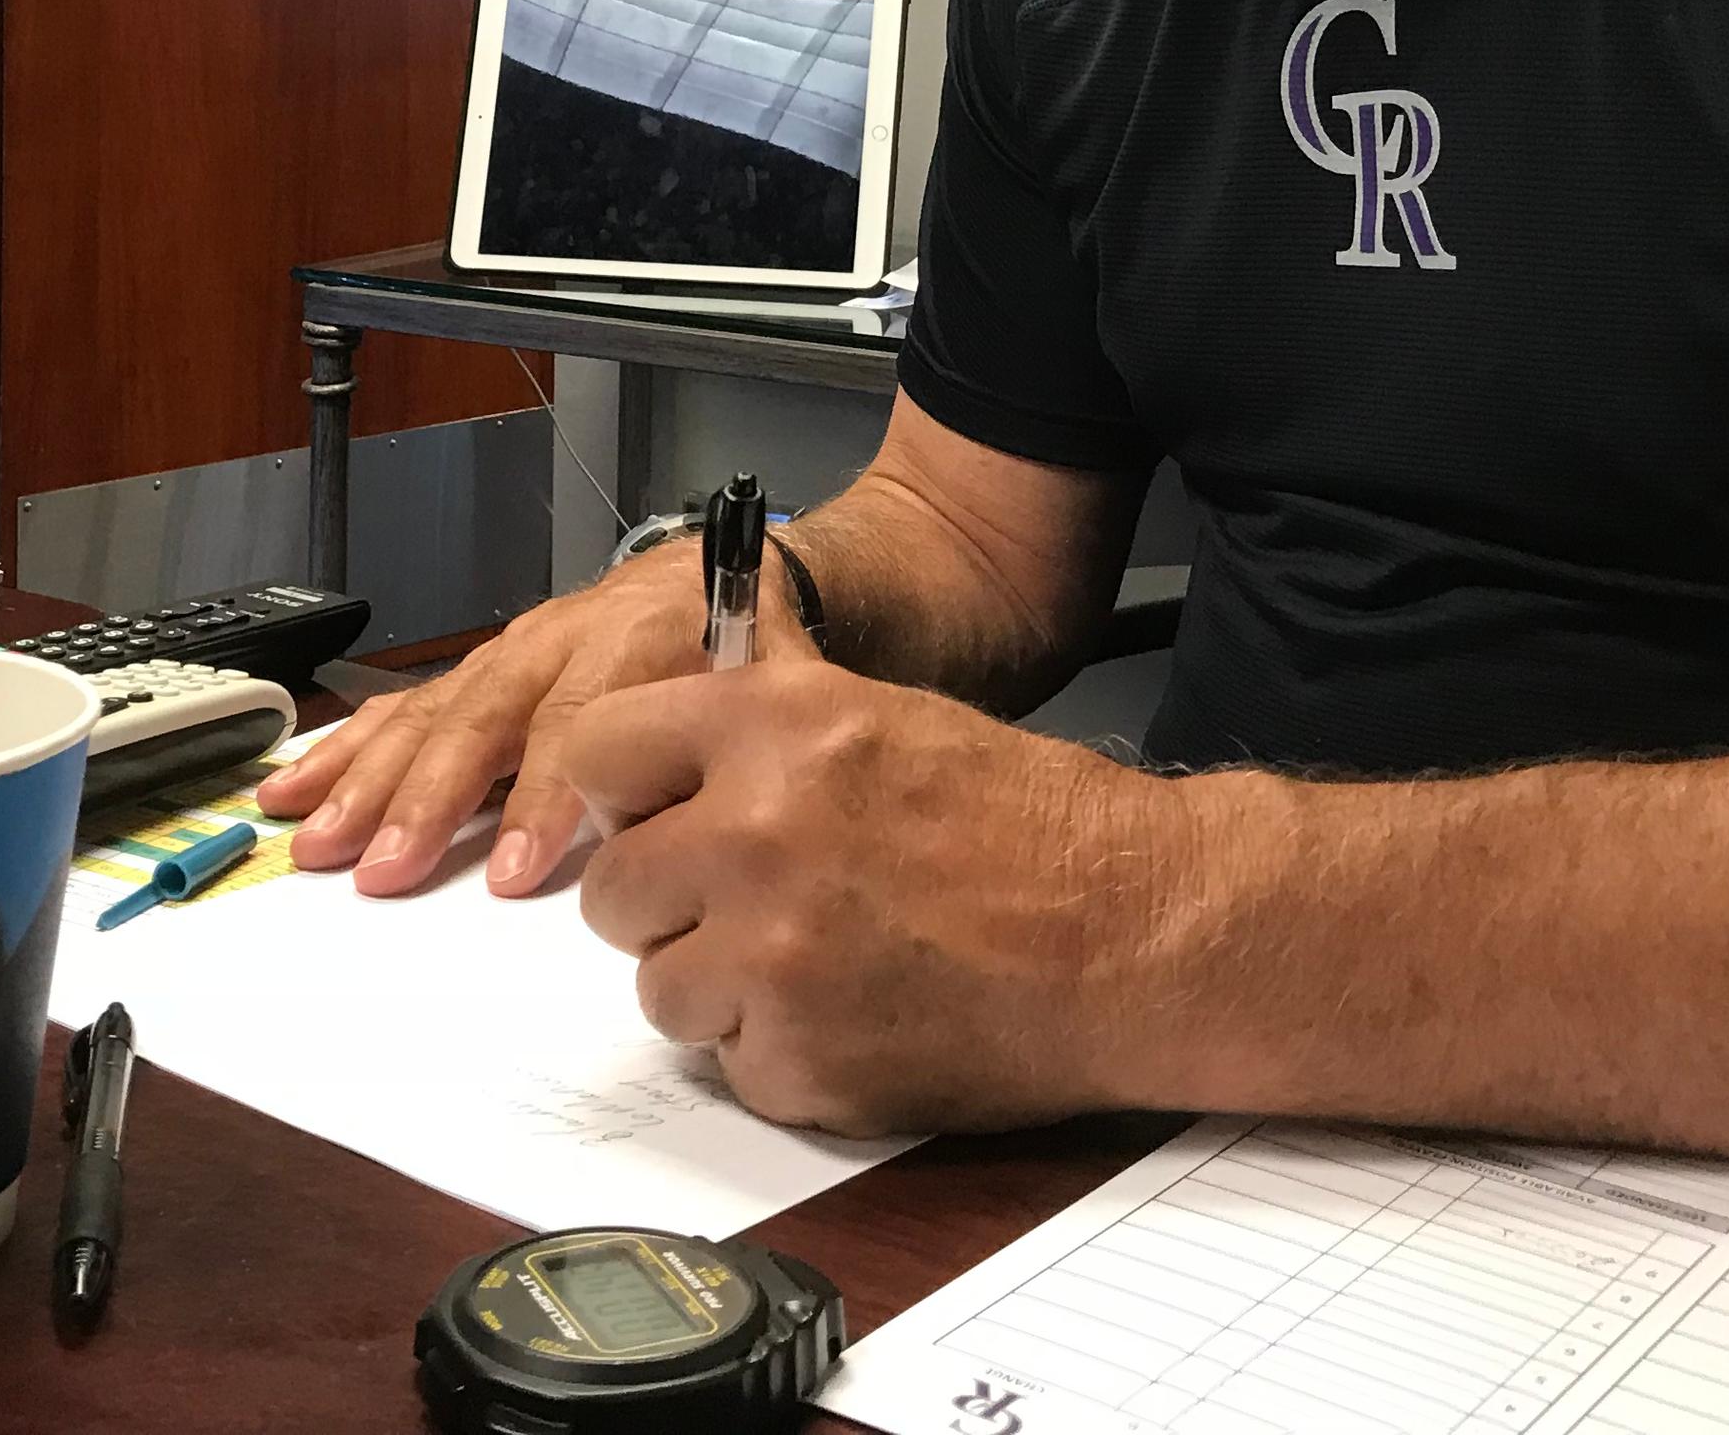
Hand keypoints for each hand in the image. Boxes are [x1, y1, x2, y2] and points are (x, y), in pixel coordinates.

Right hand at [258, 545, 816, 896]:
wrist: (731, 573)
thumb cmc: (754, 647)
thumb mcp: (776, 690)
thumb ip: (728, 751)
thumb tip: (682, 837)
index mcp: (638, 636)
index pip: (578, 722)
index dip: (541, 799)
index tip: (512, 874)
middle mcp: (561, 638)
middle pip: (484, 717)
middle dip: (428, 798)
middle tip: (387, 870)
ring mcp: (512, 652)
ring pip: (431, 713)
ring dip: (368, 781)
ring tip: (317, 842)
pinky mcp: (481, 669)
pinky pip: (406, 706)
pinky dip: (346, 748)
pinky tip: (295, 786)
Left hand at [568, 660, 1193, 1136]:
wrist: (1132, 935)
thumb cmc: (1029, 823)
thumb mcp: (883, 711)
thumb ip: (764, 704)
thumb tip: (682, 666)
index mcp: (772, 728)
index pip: (596, 752)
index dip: (623, 791)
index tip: (648, 813)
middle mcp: (753, 835)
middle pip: (613, 889)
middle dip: (667, 901)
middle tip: (744, 902)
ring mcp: (770, 958)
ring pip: (659, 987)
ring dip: (718, 984)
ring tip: (811, 961)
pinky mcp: (797, 1061)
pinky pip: (729, 1062)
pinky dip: (779, 1052)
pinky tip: (854, 1015)